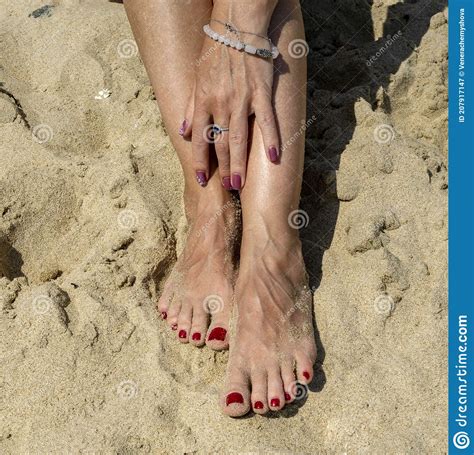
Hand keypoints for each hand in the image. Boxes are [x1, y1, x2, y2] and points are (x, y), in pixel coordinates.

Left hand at [180, 0, 279, 189]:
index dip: (200, 161)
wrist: (236, 27)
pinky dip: (271, 139)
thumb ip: (190, 107)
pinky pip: (267, 121)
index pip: (199, 139)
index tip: (201, 179)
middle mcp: (220, 105)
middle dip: (222, 168)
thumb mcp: (196, 78)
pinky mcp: (261, 94)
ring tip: (239, 185)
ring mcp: (242, 101)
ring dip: (239, 164)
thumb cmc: (215, 52)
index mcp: (203, 101)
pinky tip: (274, 157)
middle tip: (226, 188)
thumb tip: (182, 130)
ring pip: (239, 139)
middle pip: (220, 144)